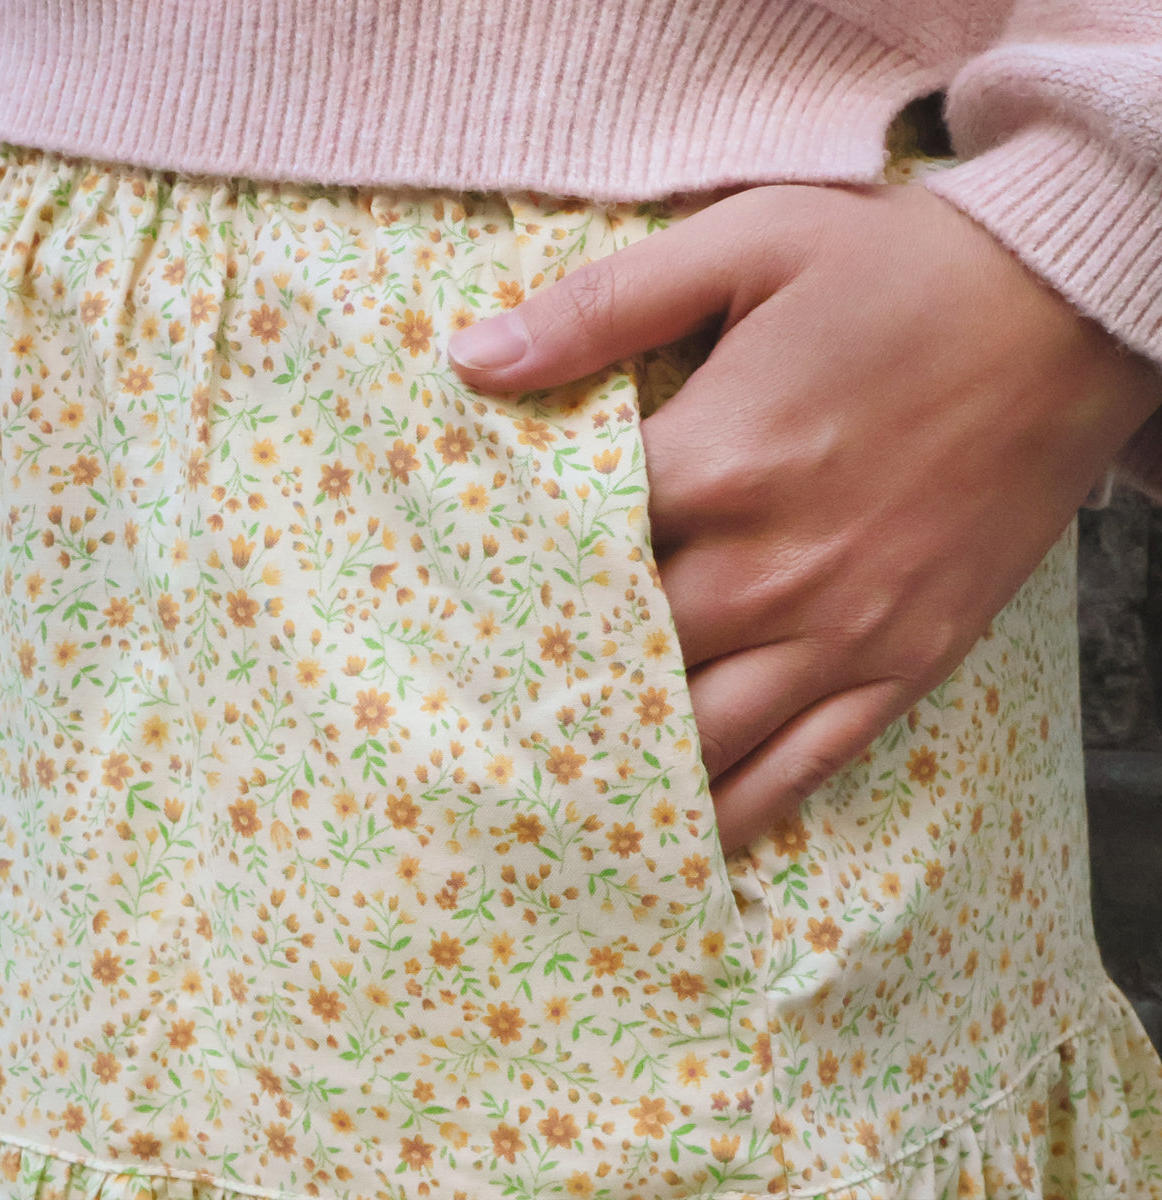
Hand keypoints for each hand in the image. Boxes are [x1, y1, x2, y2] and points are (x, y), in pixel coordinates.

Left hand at [449, 184, 1160, 852]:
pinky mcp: (904, 662)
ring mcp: (842, 629)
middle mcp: (769, 566)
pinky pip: (806, 765)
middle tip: (483, 730)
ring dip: (631, 775)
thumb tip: (471, 359)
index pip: (572, 550)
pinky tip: (692, 844)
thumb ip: (602, 308)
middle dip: (553, 693)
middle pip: (626, 659)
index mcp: (716, 461)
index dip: (507, 584)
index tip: (456, 614)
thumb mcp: (746, 243)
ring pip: (705, 737)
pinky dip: (742, 810)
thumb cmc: (900, 271)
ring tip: (561, 808)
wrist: (1070, 310)